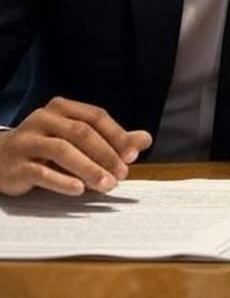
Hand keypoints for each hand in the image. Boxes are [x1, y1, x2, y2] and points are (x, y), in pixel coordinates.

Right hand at [0, 97, 151, 196]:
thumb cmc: (46, 147)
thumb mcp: (77, 139)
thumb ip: (111, 139)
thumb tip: (145, 140)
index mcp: (62, 108)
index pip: (96, 117)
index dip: (117, 135)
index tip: (133, 155)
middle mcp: (43, 119)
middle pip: (82, 133)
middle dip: (106, 154)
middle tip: (123, 174)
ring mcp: (27, 141)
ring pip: (63, 151)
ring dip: (89, 169)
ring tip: (108, 185)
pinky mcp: (16, 165)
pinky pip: (41, 172)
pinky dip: (62, 181)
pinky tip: (79, 190)